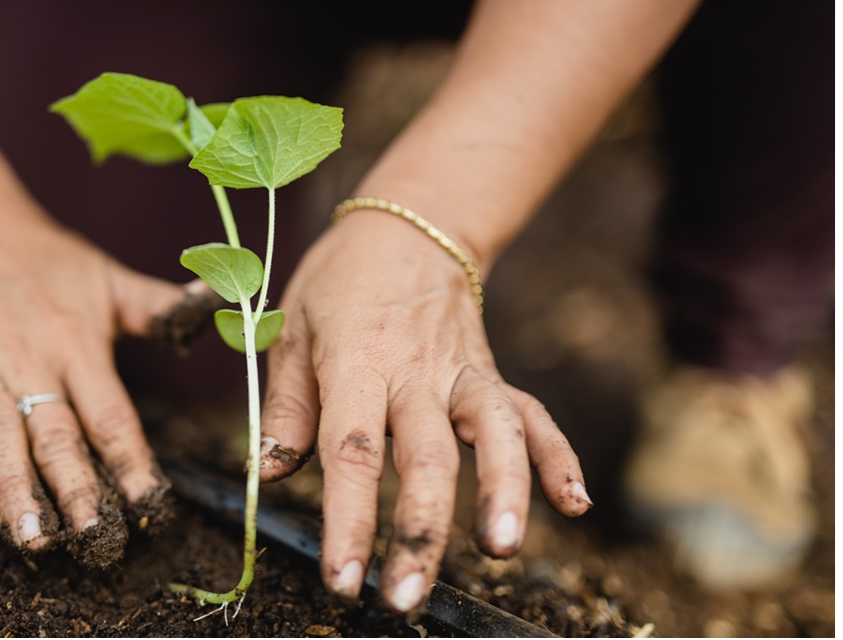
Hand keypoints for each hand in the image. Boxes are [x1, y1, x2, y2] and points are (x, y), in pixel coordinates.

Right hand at [0, 201, 188, 566]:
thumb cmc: (48, 261)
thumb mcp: (109, 279)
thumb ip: (158, 306)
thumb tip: (213, 305)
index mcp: (77, 347)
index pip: (111, 415)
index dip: (131, 461)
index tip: (151, 505)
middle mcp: (28, 361)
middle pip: (55, 433)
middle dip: (75, 487)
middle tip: (92, 538)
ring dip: (7, 480)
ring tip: (26, 532)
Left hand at [258, 210, 591, 612]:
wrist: (409, 229)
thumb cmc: (337, 283)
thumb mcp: (290, 330)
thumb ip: (285, 405)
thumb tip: (267, 473)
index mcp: (356, 362)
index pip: (352, 451)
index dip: (349, 519)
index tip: (344, 578)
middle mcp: (415, 372)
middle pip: (425, 456)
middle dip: (420, 531)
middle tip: (407, 596)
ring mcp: (462, 374)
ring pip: (493, 433)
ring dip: (503, 491)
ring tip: (503, 551)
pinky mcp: (492, 376)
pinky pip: (533, 416)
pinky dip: (558, 456)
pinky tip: (575, 504)